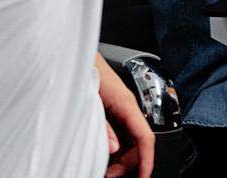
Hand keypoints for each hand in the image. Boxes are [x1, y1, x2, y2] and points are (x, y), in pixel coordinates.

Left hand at [95, 52, 153, 177]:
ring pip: (131, 140)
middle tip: (110, 173)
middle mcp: (128, 108)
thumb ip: (103, 128)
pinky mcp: (114, 112)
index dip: (147, 159)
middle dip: (129, 162)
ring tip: (106, 166)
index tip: (144, 176)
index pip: (145, 137)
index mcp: (127, 105)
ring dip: (121, 156)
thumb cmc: (86, 74)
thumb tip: (113, 148)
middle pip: (139, 143)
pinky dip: (116, 148)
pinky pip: (122, 134)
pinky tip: (104, 153)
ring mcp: (122, 110)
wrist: (79, 60)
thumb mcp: (92, 104)